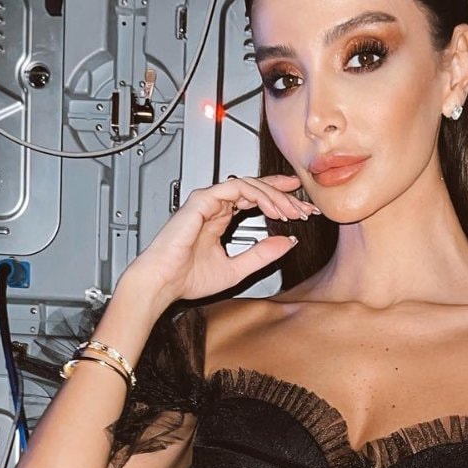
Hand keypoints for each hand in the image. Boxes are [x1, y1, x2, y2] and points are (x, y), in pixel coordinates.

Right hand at [125, 174, 319, 303]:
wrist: (163, 283)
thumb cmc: (187, 278)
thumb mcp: (237, 268)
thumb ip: (262, 254)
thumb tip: (288, 242)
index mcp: (219, 219)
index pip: (254, 200)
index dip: (279, 200)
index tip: (301, 206)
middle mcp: (214, 207)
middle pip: (255, 188)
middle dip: (283, 195)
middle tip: (304, 206)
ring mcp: (207, 201)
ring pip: (249, 185)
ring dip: (274, 196)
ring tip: (292, 211)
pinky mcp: (202, 200)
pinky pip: (236, 188)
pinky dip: (258, 195)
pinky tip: (273, 208)